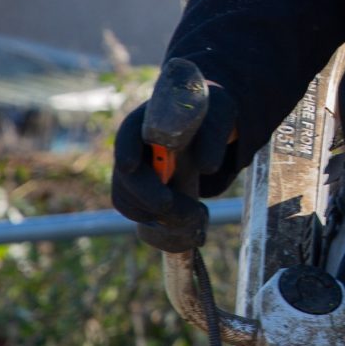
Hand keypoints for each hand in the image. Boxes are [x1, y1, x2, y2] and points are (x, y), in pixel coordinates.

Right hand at [110, 74, 239, 253]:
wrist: (212, 133)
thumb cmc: (212, 118)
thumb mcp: (219, 118)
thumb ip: (213, 137)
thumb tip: (207, 167)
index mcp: (146, 123)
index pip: (126, 136)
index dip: (125, 151)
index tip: (130, 166)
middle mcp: (133, 151)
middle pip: (125, 178)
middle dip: (150, 197)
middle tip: (180, 209)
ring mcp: (135, 176)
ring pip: (130, 204)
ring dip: (160, 217)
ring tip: (197, 216)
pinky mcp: (143, 197)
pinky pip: (143, 218)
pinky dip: (164, 228)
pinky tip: (190, 225)